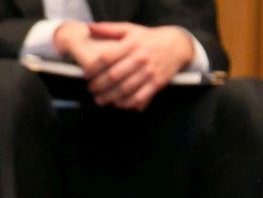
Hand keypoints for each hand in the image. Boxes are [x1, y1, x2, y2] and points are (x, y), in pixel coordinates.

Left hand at [80, 22, 195, 110]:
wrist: (176, 45)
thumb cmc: (149, 38)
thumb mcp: (130, 29)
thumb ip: (109, 29)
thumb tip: (89, 27)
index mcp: (131, 44)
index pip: (107, 58)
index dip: (94, 68)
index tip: (85, 74)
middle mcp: (140, 58)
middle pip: (114, 75)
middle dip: (99, 85)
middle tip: (91, 89)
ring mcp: (149, 72)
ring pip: (125, 88)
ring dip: (110, 97)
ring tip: (100, 100)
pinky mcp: (157, 83)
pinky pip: (140, 97)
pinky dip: (128, 103)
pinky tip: (118, 104)